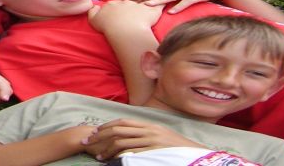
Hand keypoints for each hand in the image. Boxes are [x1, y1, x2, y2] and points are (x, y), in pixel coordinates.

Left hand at [82, 119, 205, 160]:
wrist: (195, 154)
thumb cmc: (177, 147)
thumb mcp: (161, 135)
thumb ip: (146, 133)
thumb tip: (129, 136)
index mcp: (148, 124)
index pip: (122, 122)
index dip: (106, 126)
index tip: (94, 132)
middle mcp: (148, 130)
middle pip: (118, 130)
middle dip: (100, 136)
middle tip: (88, 142)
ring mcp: (151, 141)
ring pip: (122, 142)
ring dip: (107, 149)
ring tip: (98, 157)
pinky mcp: (153, 151)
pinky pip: (132, 152)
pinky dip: (120, 156)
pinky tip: (112, 162)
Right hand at [87, 0, 162, 34]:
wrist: (122, 29)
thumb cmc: (108, 25)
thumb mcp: (94, 19)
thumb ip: (93, 12)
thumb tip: (93, 7)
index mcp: (117, 3)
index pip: (120, 0)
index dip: (122, 1)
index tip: (123, 1)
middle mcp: (129, 2)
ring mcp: (141, 6)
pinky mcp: (152, 12)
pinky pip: (160, 6)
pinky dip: (164, 3)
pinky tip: (168, 1)